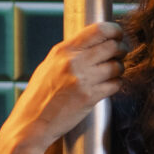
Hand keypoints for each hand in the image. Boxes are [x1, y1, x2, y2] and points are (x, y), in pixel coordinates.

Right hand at [5, 21, 125, 153]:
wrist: (32, 123)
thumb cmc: (40, 96)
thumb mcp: (50, 66)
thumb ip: (70, 54)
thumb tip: (93, 43)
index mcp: (63, 50)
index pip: (98, 30)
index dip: (115, 30)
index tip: (119, 36)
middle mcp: (73, 61)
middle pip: (112, 46)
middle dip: (122, 49)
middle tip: (121, 54)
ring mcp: (82, 79)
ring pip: (117, 66)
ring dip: (120, 69)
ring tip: (113, 72)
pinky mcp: (89, 97)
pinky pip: (115, 84)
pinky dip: (116, 84)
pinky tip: (110, 86)